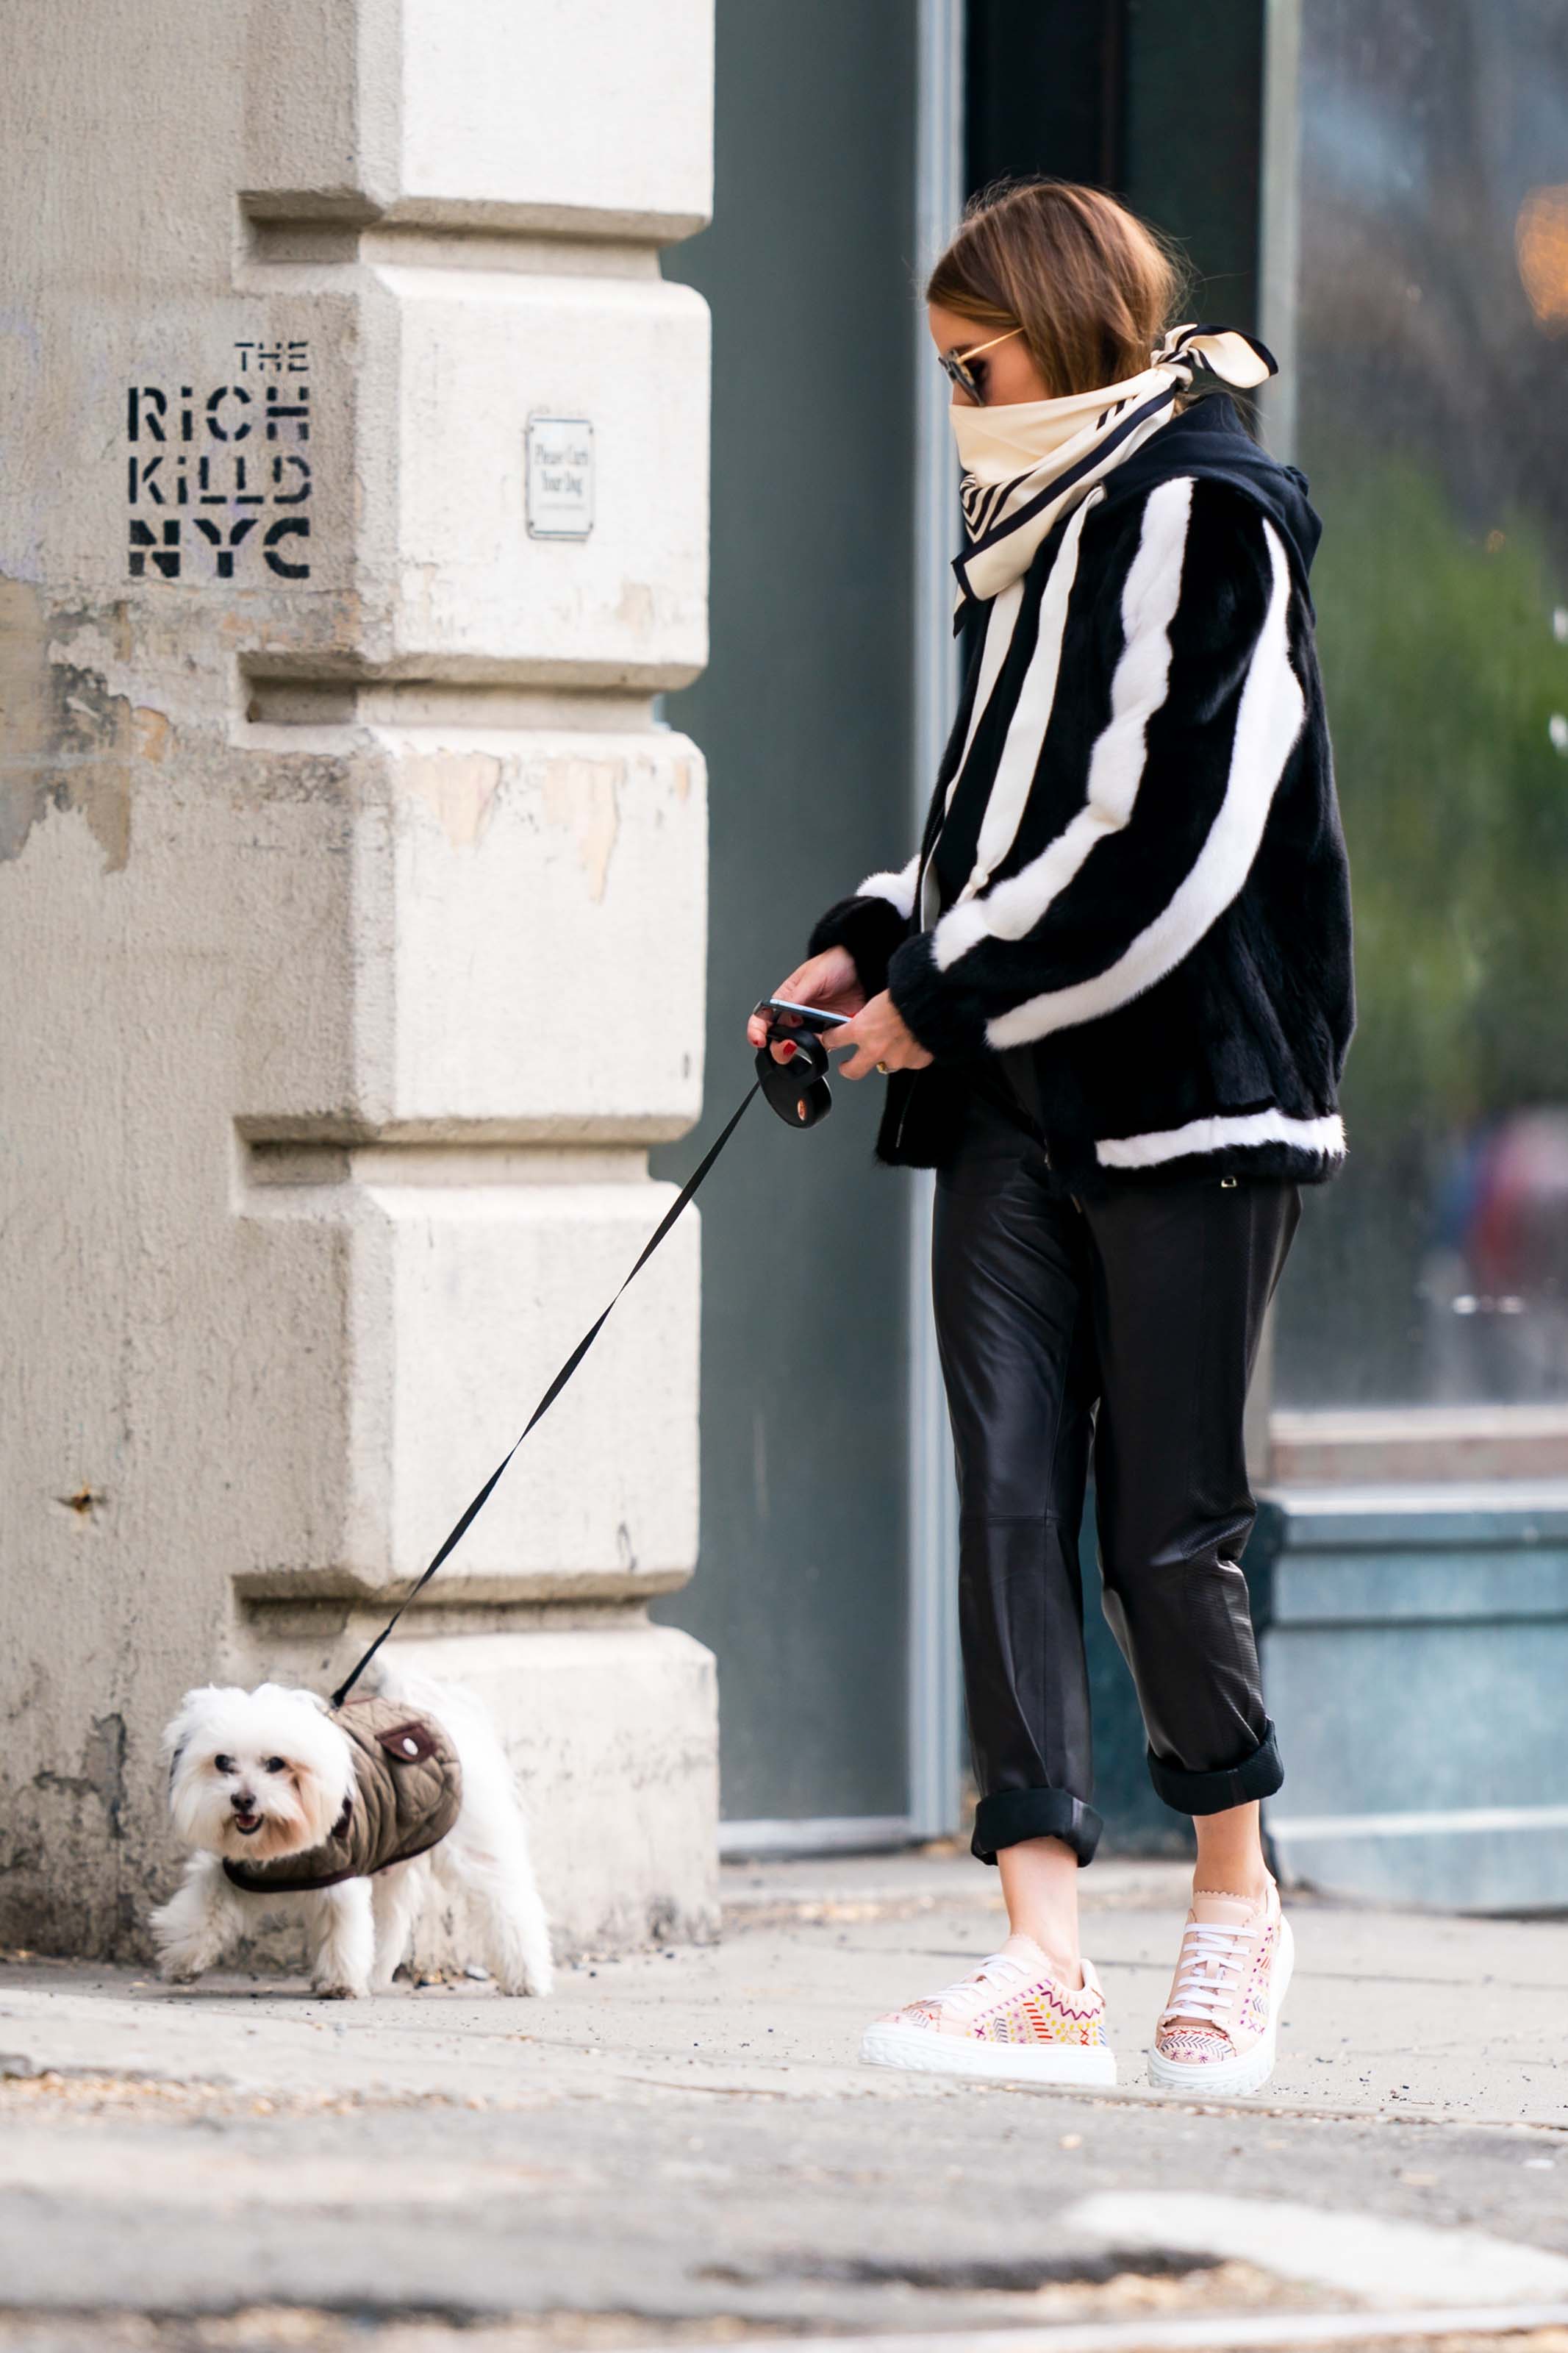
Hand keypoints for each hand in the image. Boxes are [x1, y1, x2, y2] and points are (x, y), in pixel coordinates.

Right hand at [746, 947, 863, 1061]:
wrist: (866, 968)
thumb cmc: (838, 963)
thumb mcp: (814, 977)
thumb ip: (796, 996)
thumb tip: (779, 1012)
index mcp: (788, 997)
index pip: (764, 1016)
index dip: (757, 1029)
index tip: (759, 1039)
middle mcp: (798, 1012)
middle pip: (779, 1036)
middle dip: (778, 1046)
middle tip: (785, 1048)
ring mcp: (815, 1023)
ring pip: (800, 1045)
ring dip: (801, 1049)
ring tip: (809, 1043)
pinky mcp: (832, 1031)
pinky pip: (824, 1046)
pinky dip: (823, 1048)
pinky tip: (827, 1041)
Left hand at [827, 991, 932, 1080]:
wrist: (934, 1003)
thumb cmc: (908, 994)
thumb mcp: (879, 999)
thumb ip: (870, 1015)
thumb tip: (870, 1018)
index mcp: (862, 1029)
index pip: (834, 1040)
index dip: (829, 1040)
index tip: (830, 1040)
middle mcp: (875, 1048)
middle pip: (852, 1071)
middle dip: (847, 1069)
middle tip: (846, 1066)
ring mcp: (895, 1058)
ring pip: (884, 1066)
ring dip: (885, 1058)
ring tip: (892, 1047)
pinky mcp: (914, 1062)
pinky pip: (908, 1062)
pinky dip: (909, 1055)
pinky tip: (913, 1043)